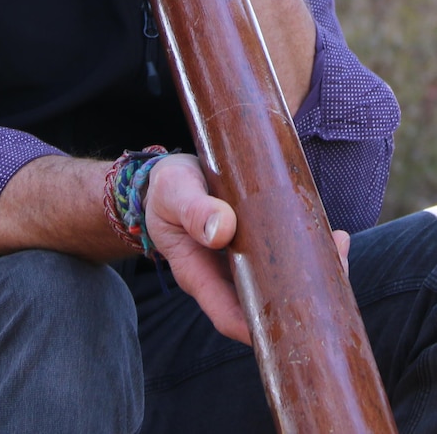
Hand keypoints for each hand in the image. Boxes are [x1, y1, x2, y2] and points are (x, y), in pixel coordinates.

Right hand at [143, 154, 351, 345]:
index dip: (259, 329)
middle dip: (301, 300)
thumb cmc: (168, 188)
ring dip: (312, 273)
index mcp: (198, 274)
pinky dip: (310, 249)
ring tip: (337, 247)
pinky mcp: (257, 244)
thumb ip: (193, 210)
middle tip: (332, 272)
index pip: (229, 316)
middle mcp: (224, 277)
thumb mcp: (174, 192)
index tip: (292, 323)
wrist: (172, 177)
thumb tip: (222, 229)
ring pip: (280, 282)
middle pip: (263, 305)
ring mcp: (243, 263)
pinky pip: (285, 257)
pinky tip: (331, 234)